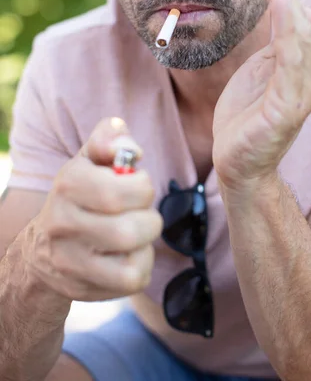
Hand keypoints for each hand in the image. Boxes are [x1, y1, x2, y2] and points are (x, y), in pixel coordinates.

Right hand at [22, 118, 162, 301]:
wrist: (44, 245)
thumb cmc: (83, 192)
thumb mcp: (91, 157)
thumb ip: (111, 138)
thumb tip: (129, 149)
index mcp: (68, 183)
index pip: (117, 191)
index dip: (143, 188)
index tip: (139, 186)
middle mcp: (62, 223)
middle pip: (129, 232)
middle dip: (150, 220)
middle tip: (140, 213)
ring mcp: (68, 261)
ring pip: (132, 263)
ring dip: (145, 245)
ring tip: (135, 234)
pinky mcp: (80, 288)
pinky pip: (131, 282)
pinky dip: (141, 267)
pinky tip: (128, 255)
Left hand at [213, 0, 310, 189]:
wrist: (239, 162)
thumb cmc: (247, 115)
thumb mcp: (259, 68)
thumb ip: (276, 40)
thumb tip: (291, 5)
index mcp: (302, 62)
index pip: (293, 13)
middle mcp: (310, 73)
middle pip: (298, 17)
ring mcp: (303, 90)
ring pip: (298, 34)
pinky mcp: (289, 106)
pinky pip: (291, 62)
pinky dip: (289, 31)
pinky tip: (283, 4)